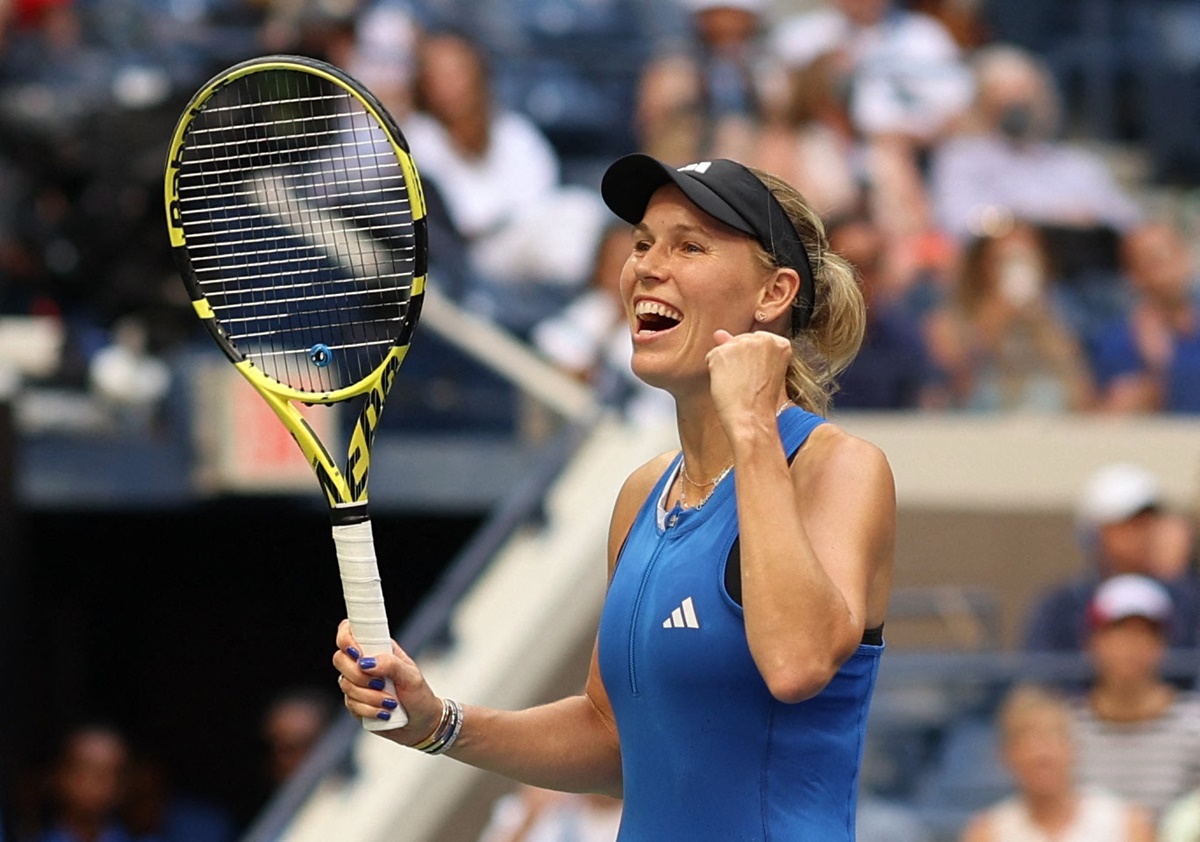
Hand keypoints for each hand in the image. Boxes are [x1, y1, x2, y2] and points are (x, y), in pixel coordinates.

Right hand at [332, 619, 441, 743]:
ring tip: (391, 702)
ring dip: (369, 696)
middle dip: (358, 675)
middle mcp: (364, 663)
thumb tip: (366, 662)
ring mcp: (357, 683)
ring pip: (345, 684)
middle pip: (340, 659)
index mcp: (378, 647)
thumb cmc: (419, 695)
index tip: (357, 654)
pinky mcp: (354, 702)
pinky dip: (369, 709)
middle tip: (381, 683)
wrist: (420, 724)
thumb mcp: (411, 676)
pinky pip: (350, 704)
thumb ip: (391, 664)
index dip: (346, 639)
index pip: (350, 632)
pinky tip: (384, 712)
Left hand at [705, 329, 790, 435]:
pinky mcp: (722, 352)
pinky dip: (714, 372)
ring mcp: (740, 343)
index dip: (752, 361)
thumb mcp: (763, 370)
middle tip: (747, 382)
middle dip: (738, 360)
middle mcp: (761, 337)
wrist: (752, 418)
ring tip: (739, 384)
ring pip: (724, 350)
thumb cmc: (760, 401)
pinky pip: (711, 358)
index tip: (757, 375)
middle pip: (739, 342)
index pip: (756, 341)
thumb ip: (744, 347)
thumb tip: (719, 333)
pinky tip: (727, 384)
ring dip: (726, 366)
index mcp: (779, 342)